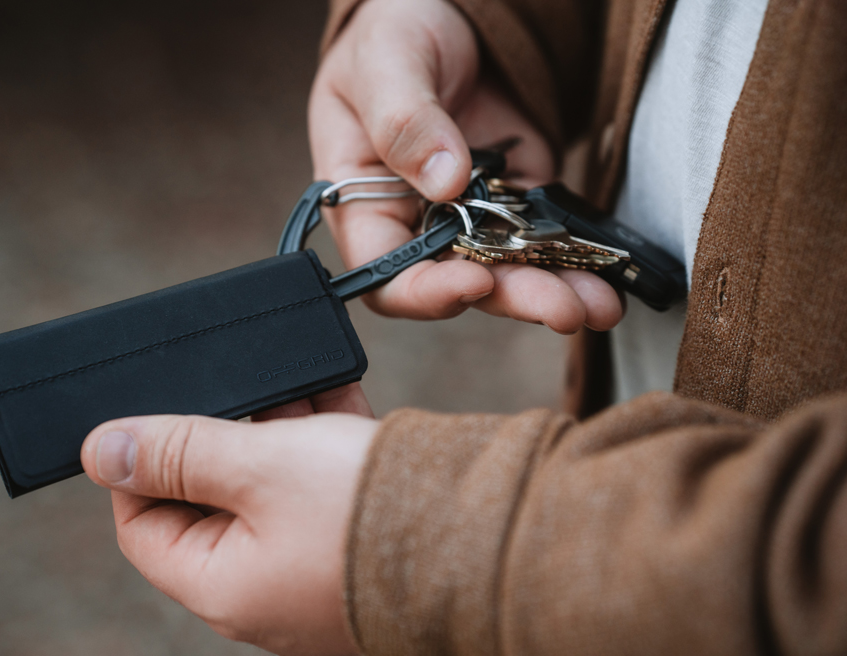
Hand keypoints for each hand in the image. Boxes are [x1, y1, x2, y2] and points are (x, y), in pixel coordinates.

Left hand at [80, 383, 376, 655]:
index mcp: (221, 586)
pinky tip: (332, 398)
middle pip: (209, 502)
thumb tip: (100, 450)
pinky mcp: (352, 545)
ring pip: (269, 488)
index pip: (142, 528)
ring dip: (274, 432)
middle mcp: (262, 589)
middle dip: (220, 438)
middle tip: (235, 391)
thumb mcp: (256, 464)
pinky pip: (317, 491)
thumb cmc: (364, 511)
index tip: (154, 416)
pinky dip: (318, 445)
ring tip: (292, 386)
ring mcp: (310, 570)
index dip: (139, 468)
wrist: (482, 534)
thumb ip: (176, 453)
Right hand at [309, 0, 622, 331]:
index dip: (426, 291)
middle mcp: (415, 220)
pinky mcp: (518, 195)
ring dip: (554, 290)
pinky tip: (608, 271)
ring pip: (509, 269)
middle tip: (564, 309)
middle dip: (514, 298)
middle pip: (458, 281)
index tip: (476, 282)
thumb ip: (404, 120)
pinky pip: (545, 236)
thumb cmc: (393, 31)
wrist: (448, 8)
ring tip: (601, 305)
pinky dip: (576, 256)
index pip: (386, 272)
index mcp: (364, 201)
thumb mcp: (385, 63)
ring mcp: (471, 212)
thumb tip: (444, 180)